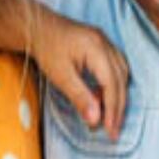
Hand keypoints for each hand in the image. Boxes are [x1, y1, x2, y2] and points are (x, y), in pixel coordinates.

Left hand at [31, 12, 128, 138]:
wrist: (37, 27)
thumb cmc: (46, 48)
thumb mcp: (60, 75)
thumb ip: (79, 97)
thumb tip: (95, 120)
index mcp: (97, 48)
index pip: (112, 84)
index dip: (113, 108)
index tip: (110, 130)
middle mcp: (107, 44)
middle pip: (120, 80)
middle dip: (118, 108)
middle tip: (113, 131)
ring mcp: (106, 43)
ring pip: (122, 74)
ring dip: (117, 97)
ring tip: (108, 118)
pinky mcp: (102, 46)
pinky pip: (116, 68)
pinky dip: (112, 85)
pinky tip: (101, 98)